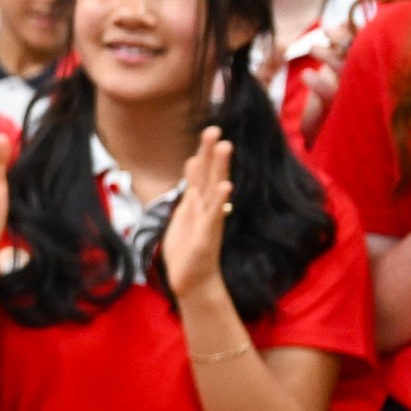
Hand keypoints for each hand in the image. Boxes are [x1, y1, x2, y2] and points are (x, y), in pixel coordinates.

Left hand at [158, 125, 234, 305]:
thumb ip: (191, 188)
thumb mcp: (184, 213)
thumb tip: (192, 163)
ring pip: (215, 189)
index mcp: (199, 202)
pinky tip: (226, 186)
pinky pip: (215, 215)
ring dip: (220, 168)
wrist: (193, 280)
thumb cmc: (189, 248)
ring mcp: (209, 220)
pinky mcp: (208, 235)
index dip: (204, 153)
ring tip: (225, 147)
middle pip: (211, 175)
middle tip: (215, 129)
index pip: (202, 173)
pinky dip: (220, 201)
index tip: (209, 130)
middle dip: (212, 153)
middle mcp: (208, 208)